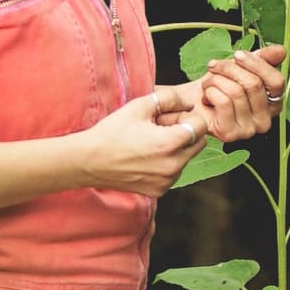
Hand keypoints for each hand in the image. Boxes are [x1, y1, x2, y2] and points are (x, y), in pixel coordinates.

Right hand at [81, 94, 208, 198]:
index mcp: (169, 144)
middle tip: (160, 129)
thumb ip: (168, 98)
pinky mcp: (159, 191)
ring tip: (150, 143)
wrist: (90, 161)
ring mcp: (167, 182)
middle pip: (197, 144)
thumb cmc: (112, 132)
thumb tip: (187, 103)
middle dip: (185, 133)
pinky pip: (174, 173)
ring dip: (176, 150)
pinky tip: (146, 157)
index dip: (186, 117)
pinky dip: (166, 164)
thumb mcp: (139, 106)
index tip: (169, 118)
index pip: (199, 127)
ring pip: (186, 159)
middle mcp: (173, 166)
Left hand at [189, 43, 286, 142]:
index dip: (257, 64)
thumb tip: (281, 51)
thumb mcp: (242, 67)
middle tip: (214, 66)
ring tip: (208, 84)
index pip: (276, 82)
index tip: (238, 55)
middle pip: (254, 84)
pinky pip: (223, 102)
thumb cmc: (219, 86)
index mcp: (273, 104)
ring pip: (236, 92)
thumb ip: (263, 59)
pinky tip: (206, 98)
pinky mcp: (230, 134)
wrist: (192, 103)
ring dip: (215, 81)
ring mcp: (249, 130)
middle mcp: (265, 120)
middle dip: (230, 69)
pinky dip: (210, 93)